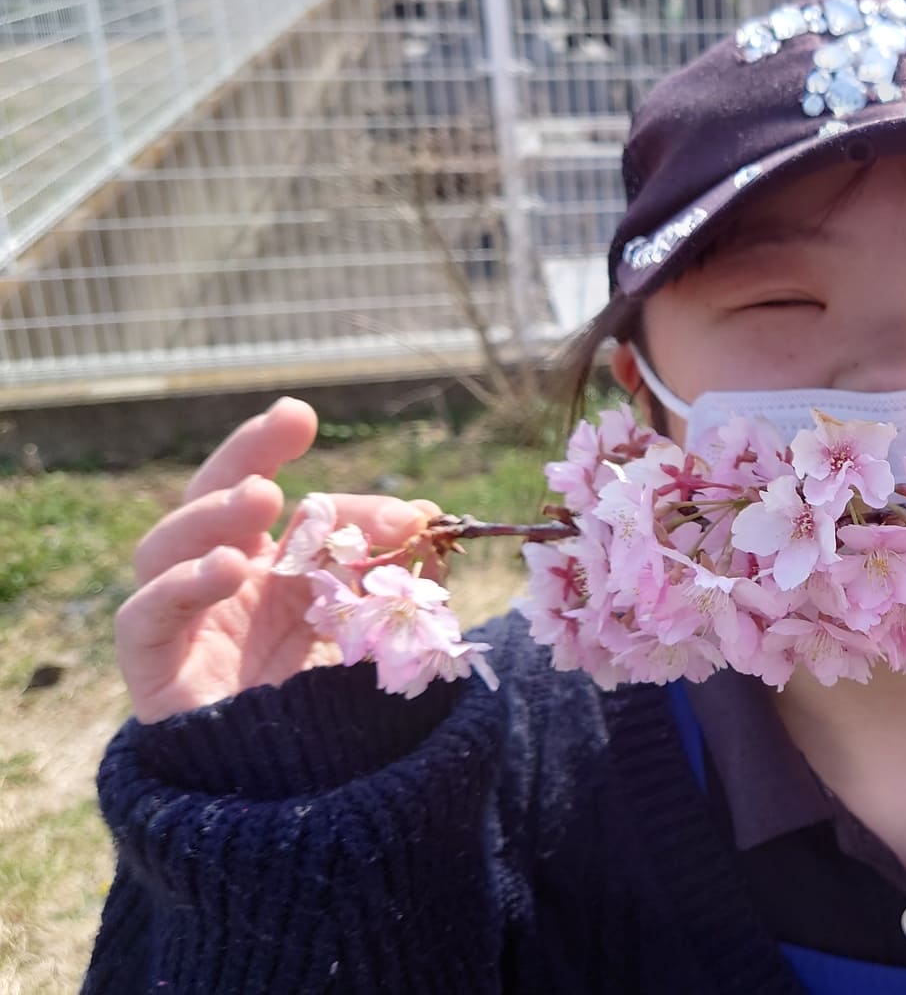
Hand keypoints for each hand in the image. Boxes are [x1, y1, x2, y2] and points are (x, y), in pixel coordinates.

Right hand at [115, 398, 440, 722]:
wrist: (301, 814)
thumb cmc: (340, 720)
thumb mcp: (376, 638)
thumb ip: (392, 583)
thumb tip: (431, 519)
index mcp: (277, 576)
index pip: (296, 514)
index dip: (336, 495)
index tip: (365, 467)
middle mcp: (224, 592)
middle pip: (215, 503)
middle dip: (249, 454)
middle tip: (290, 419)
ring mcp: (185, 629)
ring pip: (165, 549)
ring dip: (213, 514)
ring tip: (261, 498)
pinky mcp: (156, 677)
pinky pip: (144, 621)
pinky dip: (180, 586)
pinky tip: (227, 568)